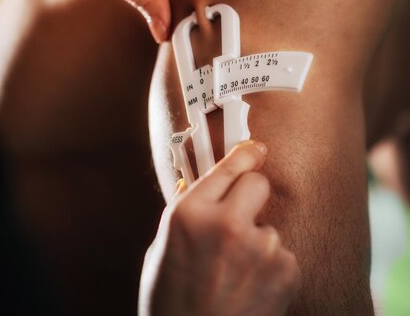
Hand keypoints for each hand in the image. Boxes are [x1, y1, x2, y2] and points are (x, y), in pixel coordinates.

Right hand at [139, 141, 299, 315]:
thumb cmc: (171, 301)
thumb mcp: (164, 249)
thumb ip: (187, 212)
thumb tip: (201, 184)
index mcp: (188, 213)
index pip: (226, 166)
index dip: (244, 155)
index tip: (257, 149)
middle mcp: (224, 223)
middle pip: (257, 183)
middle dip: (251, 197)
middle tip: (241, 219)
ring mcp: (258, 247)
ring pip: (269, 225)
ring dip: (259, 243)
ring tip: (237, 276)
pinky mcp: (284, 272)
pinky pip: (283, 256)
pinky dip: (273, 271)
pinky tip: (252, 292)